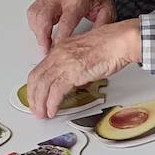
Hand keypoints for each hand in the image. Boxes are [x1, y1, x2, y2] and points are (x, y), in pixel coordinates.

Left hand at [26, 19, 140, 118]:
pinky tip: (52, 110)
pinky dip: (52, 103)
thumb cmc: (111, 45)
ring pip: (43, 86)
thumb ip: (75, 66)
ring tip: (42, 114)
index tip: (36, 96)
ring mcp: (64, 62)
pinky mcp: (73, 72)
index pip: (39, 69)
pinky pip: (56, 91)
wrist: (120, 41)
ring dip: (40, 103)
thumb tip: (73, 81)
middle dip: (33, 97)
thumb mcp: (86, 54)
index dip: (34, 86)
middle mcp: (59, 54)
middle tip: (35, 109)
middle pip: (36, 78)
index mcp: (61, 48)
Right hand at [27, 0, 113, 53]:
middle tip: (46, 52)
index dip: (60, 39)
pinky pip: (33, 12)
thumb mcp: (106, 11)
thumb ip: (101, 27)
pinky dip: (34, 25)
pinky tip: (42, 32)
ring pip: (35, 15)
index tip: (58, 51)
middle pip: (44, 18)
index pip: (65, 22)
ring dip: (38, 32)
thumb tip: (95, 44)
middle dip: (43, 38)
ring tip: (45, 45)